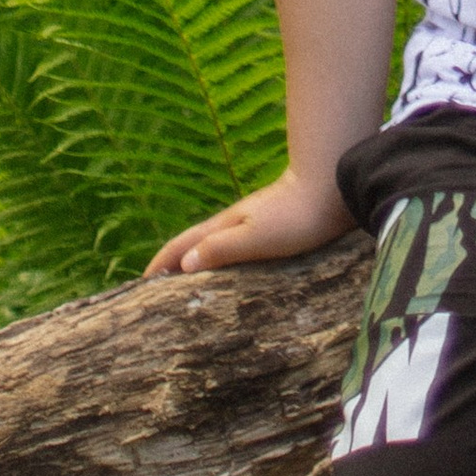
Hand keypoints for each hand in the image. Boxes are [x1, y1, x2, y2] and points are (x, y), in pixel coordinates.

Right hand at [146, 166, 351, 277]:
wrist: (335, 188)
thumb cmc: (296, 217)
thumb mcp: (254, 237)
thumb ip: (220, 249)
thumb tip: (184, 265)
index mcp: (225, 226)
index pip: (182, 245)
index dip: (162, 263)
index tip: (141, 283)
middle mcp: (235, 222)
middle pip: (195, 243)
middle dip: (174, 262)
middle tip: (157, 288)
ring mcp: (254, 223)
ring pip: (216, 244)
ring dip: (198, 262)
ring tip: (189, 282)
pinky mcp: (274, 228)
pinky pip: (237, 248)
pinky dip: (224, 261)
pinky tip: (235, 271)